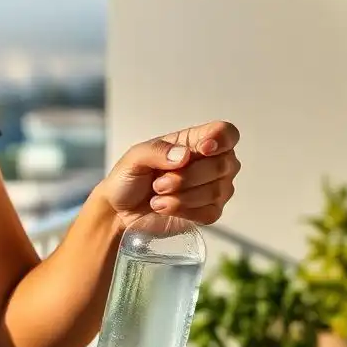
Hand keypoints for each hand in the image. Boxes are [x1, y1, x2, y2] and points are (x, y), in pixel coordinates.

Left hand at [97, 121, 240, 228]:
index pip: (226, 133)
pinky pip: (211, 212)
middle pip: (222, 164)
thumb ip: (157, 151)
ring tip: (157, 196)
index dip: (221, 139)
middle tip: (159, 184)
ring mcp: (215, 189)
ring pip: (217, 191)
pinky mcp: (210, 213)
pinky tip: (165, 207)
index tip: (203, 149)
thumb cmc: (129, 178)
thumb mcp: (135, 158)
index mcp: (195, 142)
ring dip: (182, 196)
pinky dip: (184, 210)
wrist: (120, 211)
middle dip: (187, 176)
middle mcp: (212, 163)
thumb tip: (185, 155)